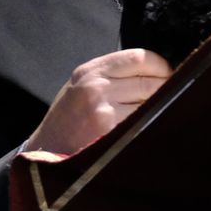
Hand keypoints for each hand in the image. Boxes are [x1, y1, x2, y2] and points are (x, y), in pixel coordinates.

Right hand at [23, 48, 171, 154]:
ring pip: (149, 103)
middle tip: (166, 100)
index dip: (160, 66)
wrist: (44, 153)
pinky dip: (148, 126)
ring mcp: (103, 111)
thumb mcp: (81, 86)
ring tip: (151, 117)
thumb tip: (155, 73)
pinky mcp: (109, 133)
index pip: (139, 57)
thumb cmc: (68, 120)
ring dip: (156, 110)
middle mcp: (96, 87)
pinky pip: (142, 124)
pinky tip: (143, 131)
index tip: (166, 75)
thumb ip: (112, 76)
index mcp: (90, 71)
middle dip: (163, 90)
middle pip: (149, 81)